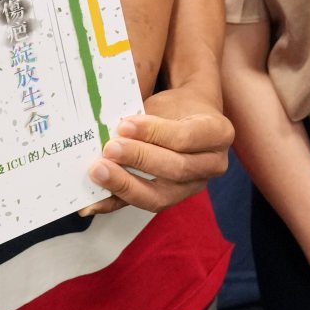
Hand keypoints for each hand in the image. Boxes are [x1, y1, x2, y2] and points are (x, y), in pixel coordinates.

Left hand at [80, 87, 233, 215]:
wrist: (188, 117)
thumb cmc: (176, 107)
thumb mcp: (166, 104)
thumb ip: (143, 120)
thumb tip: (111, 130)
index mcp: (218, 133)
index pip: (187, 137)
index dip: (154, 133)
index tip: (125, 125)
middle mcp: (213, 165)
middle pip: (177, 169)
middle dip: (140, 159)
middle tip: (109, 148)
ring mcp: (194, 187)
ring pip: (161, 196)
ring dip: (126, 185)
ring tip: (98, 172)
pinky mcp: (172, 200)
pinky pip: (141, 206)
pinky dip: (114, 204)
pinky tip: (91, 204)